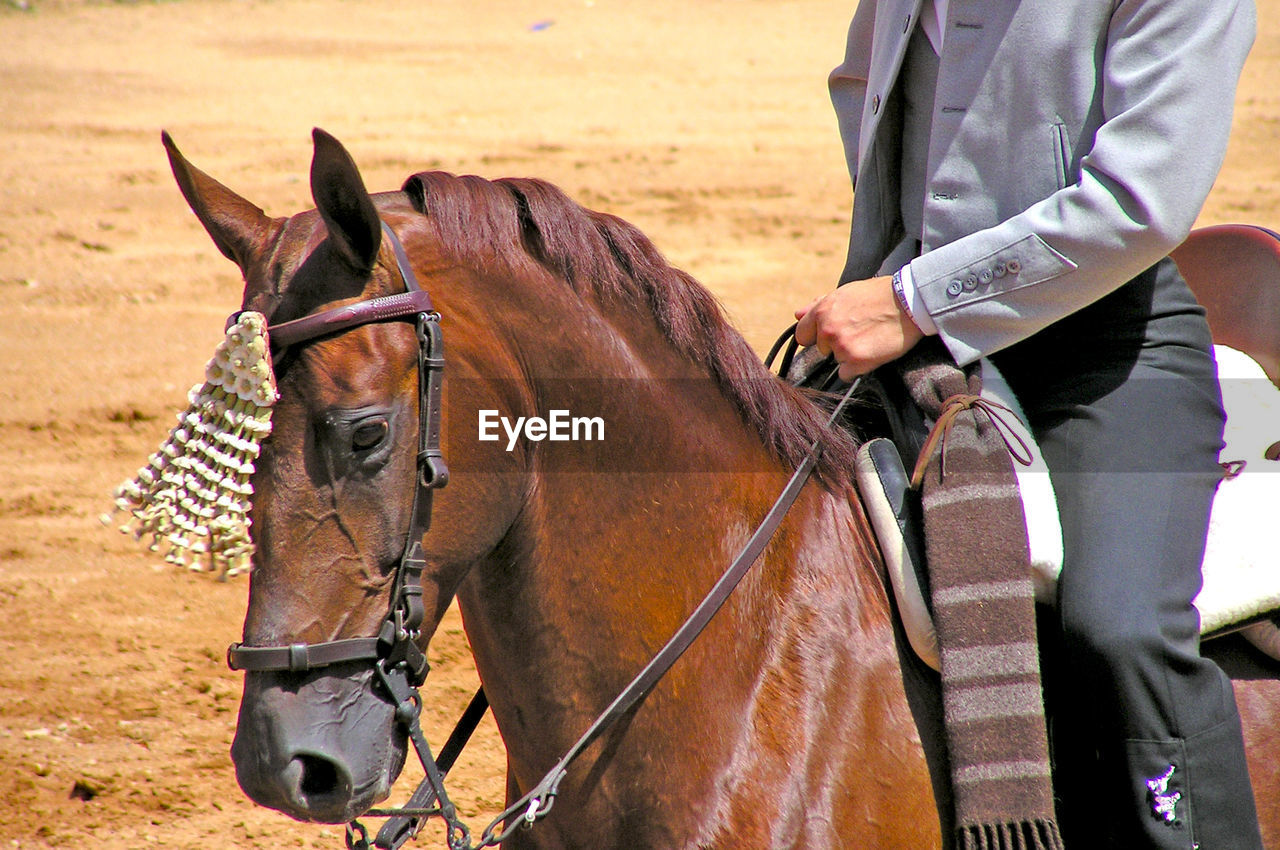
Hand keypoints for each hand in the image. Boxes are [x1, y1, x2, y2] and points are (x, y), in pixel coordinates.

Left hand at [793, 275, 924, 380]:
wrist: (909, 302)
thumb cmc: (879, 295)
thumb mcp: (845, 293)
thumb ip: (819, 305)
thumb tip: (797, 314)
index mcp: (822, 311)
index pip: (802, 335)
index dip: (815, 336)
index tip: (830, 336)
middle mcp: (827, 329)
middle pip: (822, 349)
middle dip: (836, 344)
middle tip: (859, 332)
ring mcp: (841, 347)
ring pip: (836, 360)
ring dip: (850, 355)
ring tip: (870, 338)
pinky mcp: (857, 361)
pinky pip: (847, 374)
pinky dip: (858, 367)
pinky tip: (872, 352)